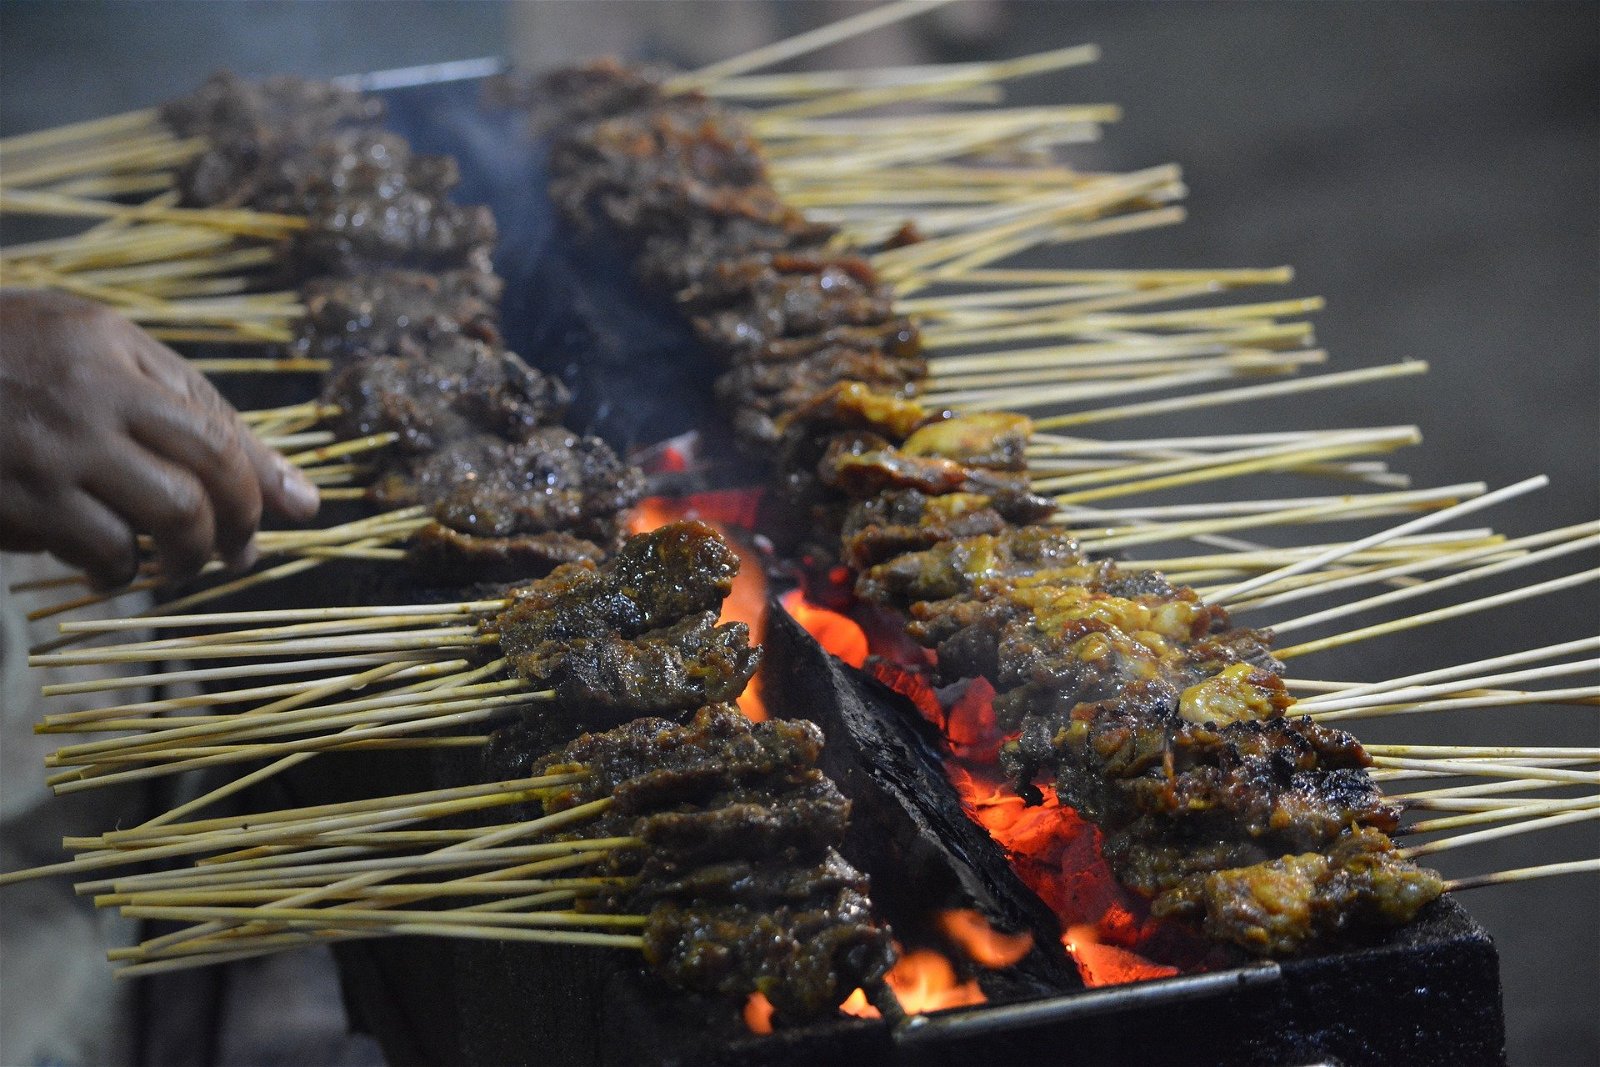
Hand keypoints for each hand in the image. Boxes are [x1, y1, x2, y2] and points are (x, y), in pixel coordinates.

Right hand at [0, 290, 319, 589]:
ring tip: (173, 565)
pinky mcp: (17, 501)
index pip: (217, 425)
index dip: (262, 480)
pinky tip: (106, 567)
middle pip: (206, 477)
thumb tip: (297, 494)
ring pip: (166, 517)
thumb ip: (187, 403)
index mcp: (110, 347)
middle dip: (237, 526)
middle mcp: (88, 394)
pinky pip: (101, 550)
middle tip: (234, 552)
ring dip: (184, 557)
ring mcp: (49, 451)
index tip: (290, 513)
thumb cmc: (5, 361)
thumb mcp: (93, 349)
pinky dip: (118, 570)